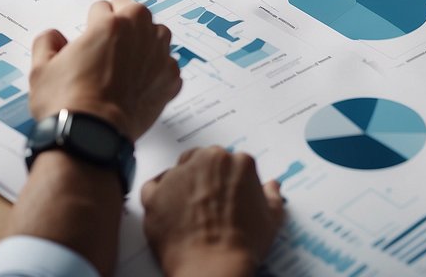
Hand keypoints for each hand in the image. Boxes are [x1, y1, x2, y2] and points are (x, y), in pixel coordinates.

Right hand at [26, 0, 181, 139]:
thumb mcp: (42, 69)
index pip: (104, 7)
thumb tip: (54, 38)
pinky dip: (156, 70)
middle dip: (122, 23)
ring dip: (144, 41)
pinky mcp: (170, 81)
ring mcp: (159, 57)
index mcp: (111, 24)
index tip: (91, 32)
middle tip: (109, 44)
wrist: (92, 137)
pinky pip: (167, 65)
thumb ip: (47, 43)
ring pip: (157, 35)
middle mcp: (140, 34)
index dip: (93, 21)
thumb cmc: (68, 104)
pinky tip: (139, 84)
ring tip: (126, 62)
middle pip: (136, 13)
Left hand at [142, 147, 284, 276]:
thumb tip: (272, 186)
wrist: (213, 267)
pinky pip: (153, 187)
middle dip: (205, 178)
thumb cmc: (243, 245)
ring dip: (182, 185)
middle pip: (202, 160)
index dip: (228, 181)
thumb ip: (272, 196)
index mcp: (238, 162)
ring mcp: (178, 175)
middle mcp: (207, 160)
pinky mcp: (155, 193)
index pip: (230, 162)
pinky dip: (158, 195)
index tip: (227, 197)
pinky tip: (169, 210)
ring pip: (178, 171)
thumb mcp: (271, 220)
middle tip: (209, 204)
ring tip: (190, 212)